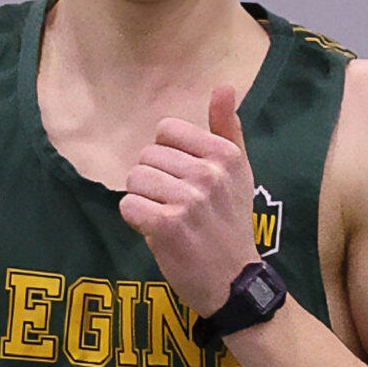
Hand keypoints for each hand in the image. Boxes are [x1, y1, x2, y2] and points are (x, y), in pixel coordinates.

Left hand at [119, 86, 261, 315]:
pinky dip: (136, 220)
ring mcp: (189, 199)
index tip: (185, 180)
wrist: (234, 280)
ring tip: (168, 219)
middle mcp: (209, 173)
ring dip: (143, 201)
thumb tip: (225, 86)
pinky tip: (157, 232)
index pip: (166, 131)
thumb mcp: (239, 173)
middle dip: (153, 182)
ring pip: (134, 180)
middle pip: (146, 157)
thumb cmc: (230, 224)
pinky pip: (128, 206)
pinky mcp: (168, 225)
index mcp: (225, 155)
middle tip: (177, 206)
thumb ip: (227, 129)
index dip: (166, 156)